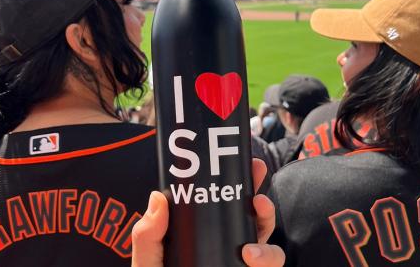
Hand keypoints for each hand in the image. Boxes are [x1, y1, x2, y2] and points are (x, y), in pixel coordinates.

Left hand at [131, 158, 284, 266]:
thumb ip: (148, 238)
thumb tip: (158, 196)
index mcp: (203, 238)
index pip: (220, 206)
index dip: (233, 181)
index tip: (239, 161)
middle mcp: (226, 250)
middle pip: (250, 216)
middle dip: (258, 188)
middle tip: (257, 172)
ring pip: (267, 239)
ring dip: (268, 221)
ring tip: (258, 210)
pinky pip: (271, 266)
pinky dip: (268, 257)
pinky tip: (251, 256)